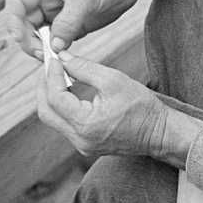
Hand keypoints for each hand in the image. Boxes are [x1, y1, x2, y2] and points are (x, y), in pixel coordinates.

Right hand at [5, 0, 167, 56]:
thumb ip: (68, 21)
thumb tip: (54, 45)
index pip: (17, 4)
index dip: (12, 21)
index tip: (18, 37)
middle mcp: (48, 2)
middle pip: (25, 24)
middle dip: (29, 41)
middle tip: (43, 55)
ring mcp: (61, 15)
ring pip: (41, 36)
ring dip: (43, 49)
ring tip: (54, 59)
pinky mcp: (75, 27)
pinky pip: (59, 42)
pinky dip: (59, 52)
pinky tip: (65, 58)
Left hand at [37, 51, 198, 165]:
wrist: (159, 133)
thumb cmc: (141, 107)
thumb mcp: (113, 80)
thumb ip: (84, 67)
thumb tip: (62, 58)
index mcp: (86, 124)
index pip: (55, 97)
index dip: (51, 75)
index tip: (55, 59)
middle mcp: (80, 139)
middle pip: (46, 112)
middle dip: (44, 87)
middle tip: (50, 68)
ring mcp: (81, 145)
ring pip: (53, 119)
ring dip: (52, 97)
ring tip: (59, 77)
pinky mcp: (85, 145)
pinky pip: (64, 125)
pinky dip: (62, 107)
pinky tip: (68, 92)